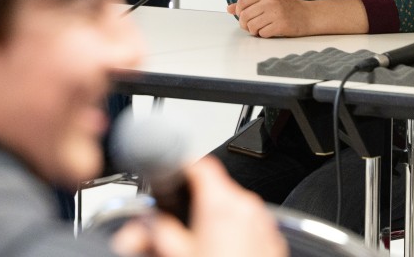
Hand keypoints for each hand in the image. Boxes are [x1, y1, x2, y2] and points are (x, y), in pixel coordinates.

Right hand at [110, 158, 284, 256]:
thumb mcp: (178, 255)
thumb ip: (157, 232)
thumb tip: (140, 227)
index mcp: (221, 204)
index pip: (200, 165)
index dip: (183, 166)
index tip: (174, 173)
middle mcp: (247, 207)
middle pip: (216, 189)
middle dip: (196, 203)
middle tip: (180, 227)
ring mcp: (264, 223)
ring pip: (234, 208)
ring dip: (216, 220)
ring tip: (203, 247)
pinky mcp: (273, 239)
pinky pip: (250, 226)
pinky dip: (236, 234)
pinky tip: (224, 254)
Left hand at [227, 0, 308, 37]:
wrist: (309, 15)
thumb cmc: (286, 8)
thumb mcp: (268, 1)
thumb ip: (249, 4)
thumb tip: (229, 9)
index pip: (242, 2)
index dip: (239, 13)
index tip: (245, 17)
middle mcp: (270, 1)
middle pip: (244, 16)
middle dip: (245, 25)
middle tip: (253, 27)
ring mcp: (276, 13)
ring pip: (251, 26)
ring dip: (254, 31)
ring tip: (262, 29)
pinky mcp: (281, 25)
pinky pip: (262, 34)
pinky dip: (264, 35)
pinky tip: (271, 31)